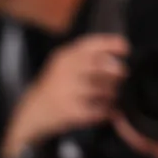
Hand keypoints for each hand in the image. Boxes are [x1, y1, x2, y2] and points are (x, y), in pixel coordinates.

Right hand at [1, 35, 129, 157]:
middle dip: (117, 72)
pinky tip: (104, 111)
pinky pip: (98, 111)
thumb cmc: (54, 87)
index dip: (112, 44)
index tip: (125, 49)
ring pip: (104, 90)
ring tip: (110, 97)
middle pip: (103, 66)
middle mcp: (65, 71)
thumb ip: (85, 57)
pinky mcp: (70, 111)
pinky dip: (105, 112)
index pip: (92, 45)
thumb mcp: (63, 65)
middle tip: (121, 78)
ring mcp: (67, 91)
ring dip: (112, 94)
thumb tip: (118, 55)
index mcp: (64, 57)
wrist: (32, 113)